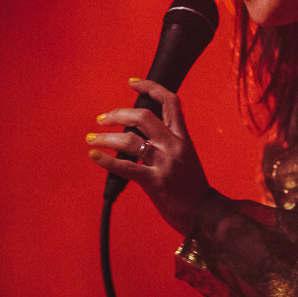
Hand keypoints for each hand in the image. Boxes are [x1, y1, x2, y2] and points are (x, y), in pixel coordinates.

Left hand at [87, 78, 210, 235]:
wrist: (206, 214)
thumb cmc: (192, 188)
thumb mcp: (186, 158)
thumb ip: (168, 144)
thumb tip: (140, 133)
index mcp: (183, 138)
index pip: (170, 102)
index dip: (151, 87)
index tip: (132, 83)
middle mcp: (174, 146)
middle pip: (143, 117)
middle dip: (117, 114)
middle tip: (101, 119)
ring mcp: (165, 163)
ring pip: (130, 140)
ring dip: (106, 138)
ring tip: (92, 139)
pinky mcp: (155, 182)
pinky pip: (126, 167)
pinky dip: (106, 160)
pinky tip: (94, 155)